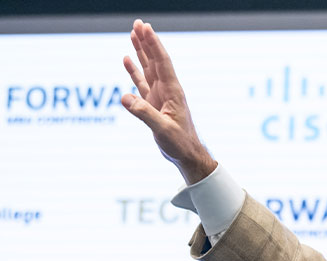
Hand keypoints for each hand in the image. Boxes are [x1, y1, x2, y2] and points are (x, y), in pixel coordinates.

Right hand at [121, 19, 216, 183]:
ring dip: (141, 51)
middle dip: (147, 41)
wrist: (187, 154)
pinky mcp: (153, 104)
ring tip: (133, 34)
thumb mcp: (162, 130)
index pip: (161, 63)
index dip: (153, 45)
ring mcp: (160, 96)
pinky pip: (141, 82)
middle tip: (138, 23)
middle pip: (155, 60)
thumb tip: (124, 97)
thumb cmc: (179, 143)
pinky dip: (134, 70)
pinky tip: (127, 59)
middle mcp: (167, 90)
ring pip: (148, 68)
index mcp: (172, 92)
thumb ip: (144, 113)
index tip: (145, 28)